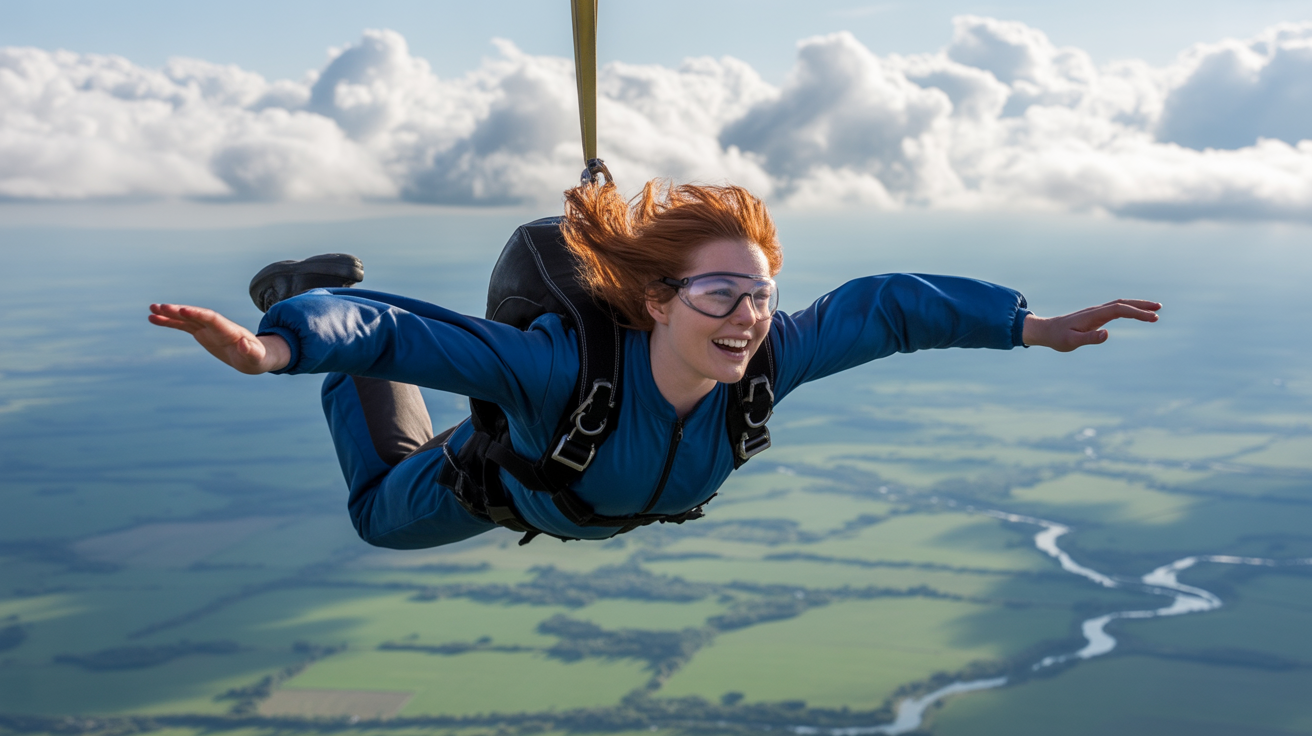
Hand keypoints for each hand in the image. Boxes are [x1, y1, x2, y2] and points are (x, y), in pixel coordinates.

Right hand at [149, 304, 290, 373]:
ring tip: (151, 309)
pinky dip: (170, 322)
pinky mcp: (202, 333)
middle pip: (196, 315)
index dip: (197, 314)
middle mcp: (217, 326)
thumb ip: (251, 351)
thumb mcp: (257, 358)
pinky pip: (183, 326)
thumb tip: (243, 344)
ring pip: (187, 319)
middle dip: (179, 311)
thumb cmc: (257, 358)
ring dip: (170, 314)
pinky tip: (154, 319)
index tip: (183, 310)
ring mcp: (208, 328)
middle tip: (161, 307)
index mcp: (229, 330)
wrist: (254, 356)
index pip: (212, 318)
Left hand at [1022, 299, 1160, 352]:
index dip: (1137, 313)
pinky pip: (1115, 309)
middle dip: (1141, 306)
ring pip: (1120, 305)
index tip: (1152, 318)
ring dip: (1137, 306)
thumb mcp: (1071, 342)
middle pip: (1123, 303)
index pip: (1120, 310)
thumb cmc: (1058, 338)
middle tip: (1159, 309)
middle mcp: (1096, 310)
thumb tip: (1107, 334)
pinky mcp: (1095, 316)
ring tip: (1154, 311)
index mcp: (1093, 315)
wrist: (1046, 330)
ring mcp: (1096, 312)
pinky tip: (1136, 313)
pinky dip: (1129, 309)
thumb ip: (1089, 338)